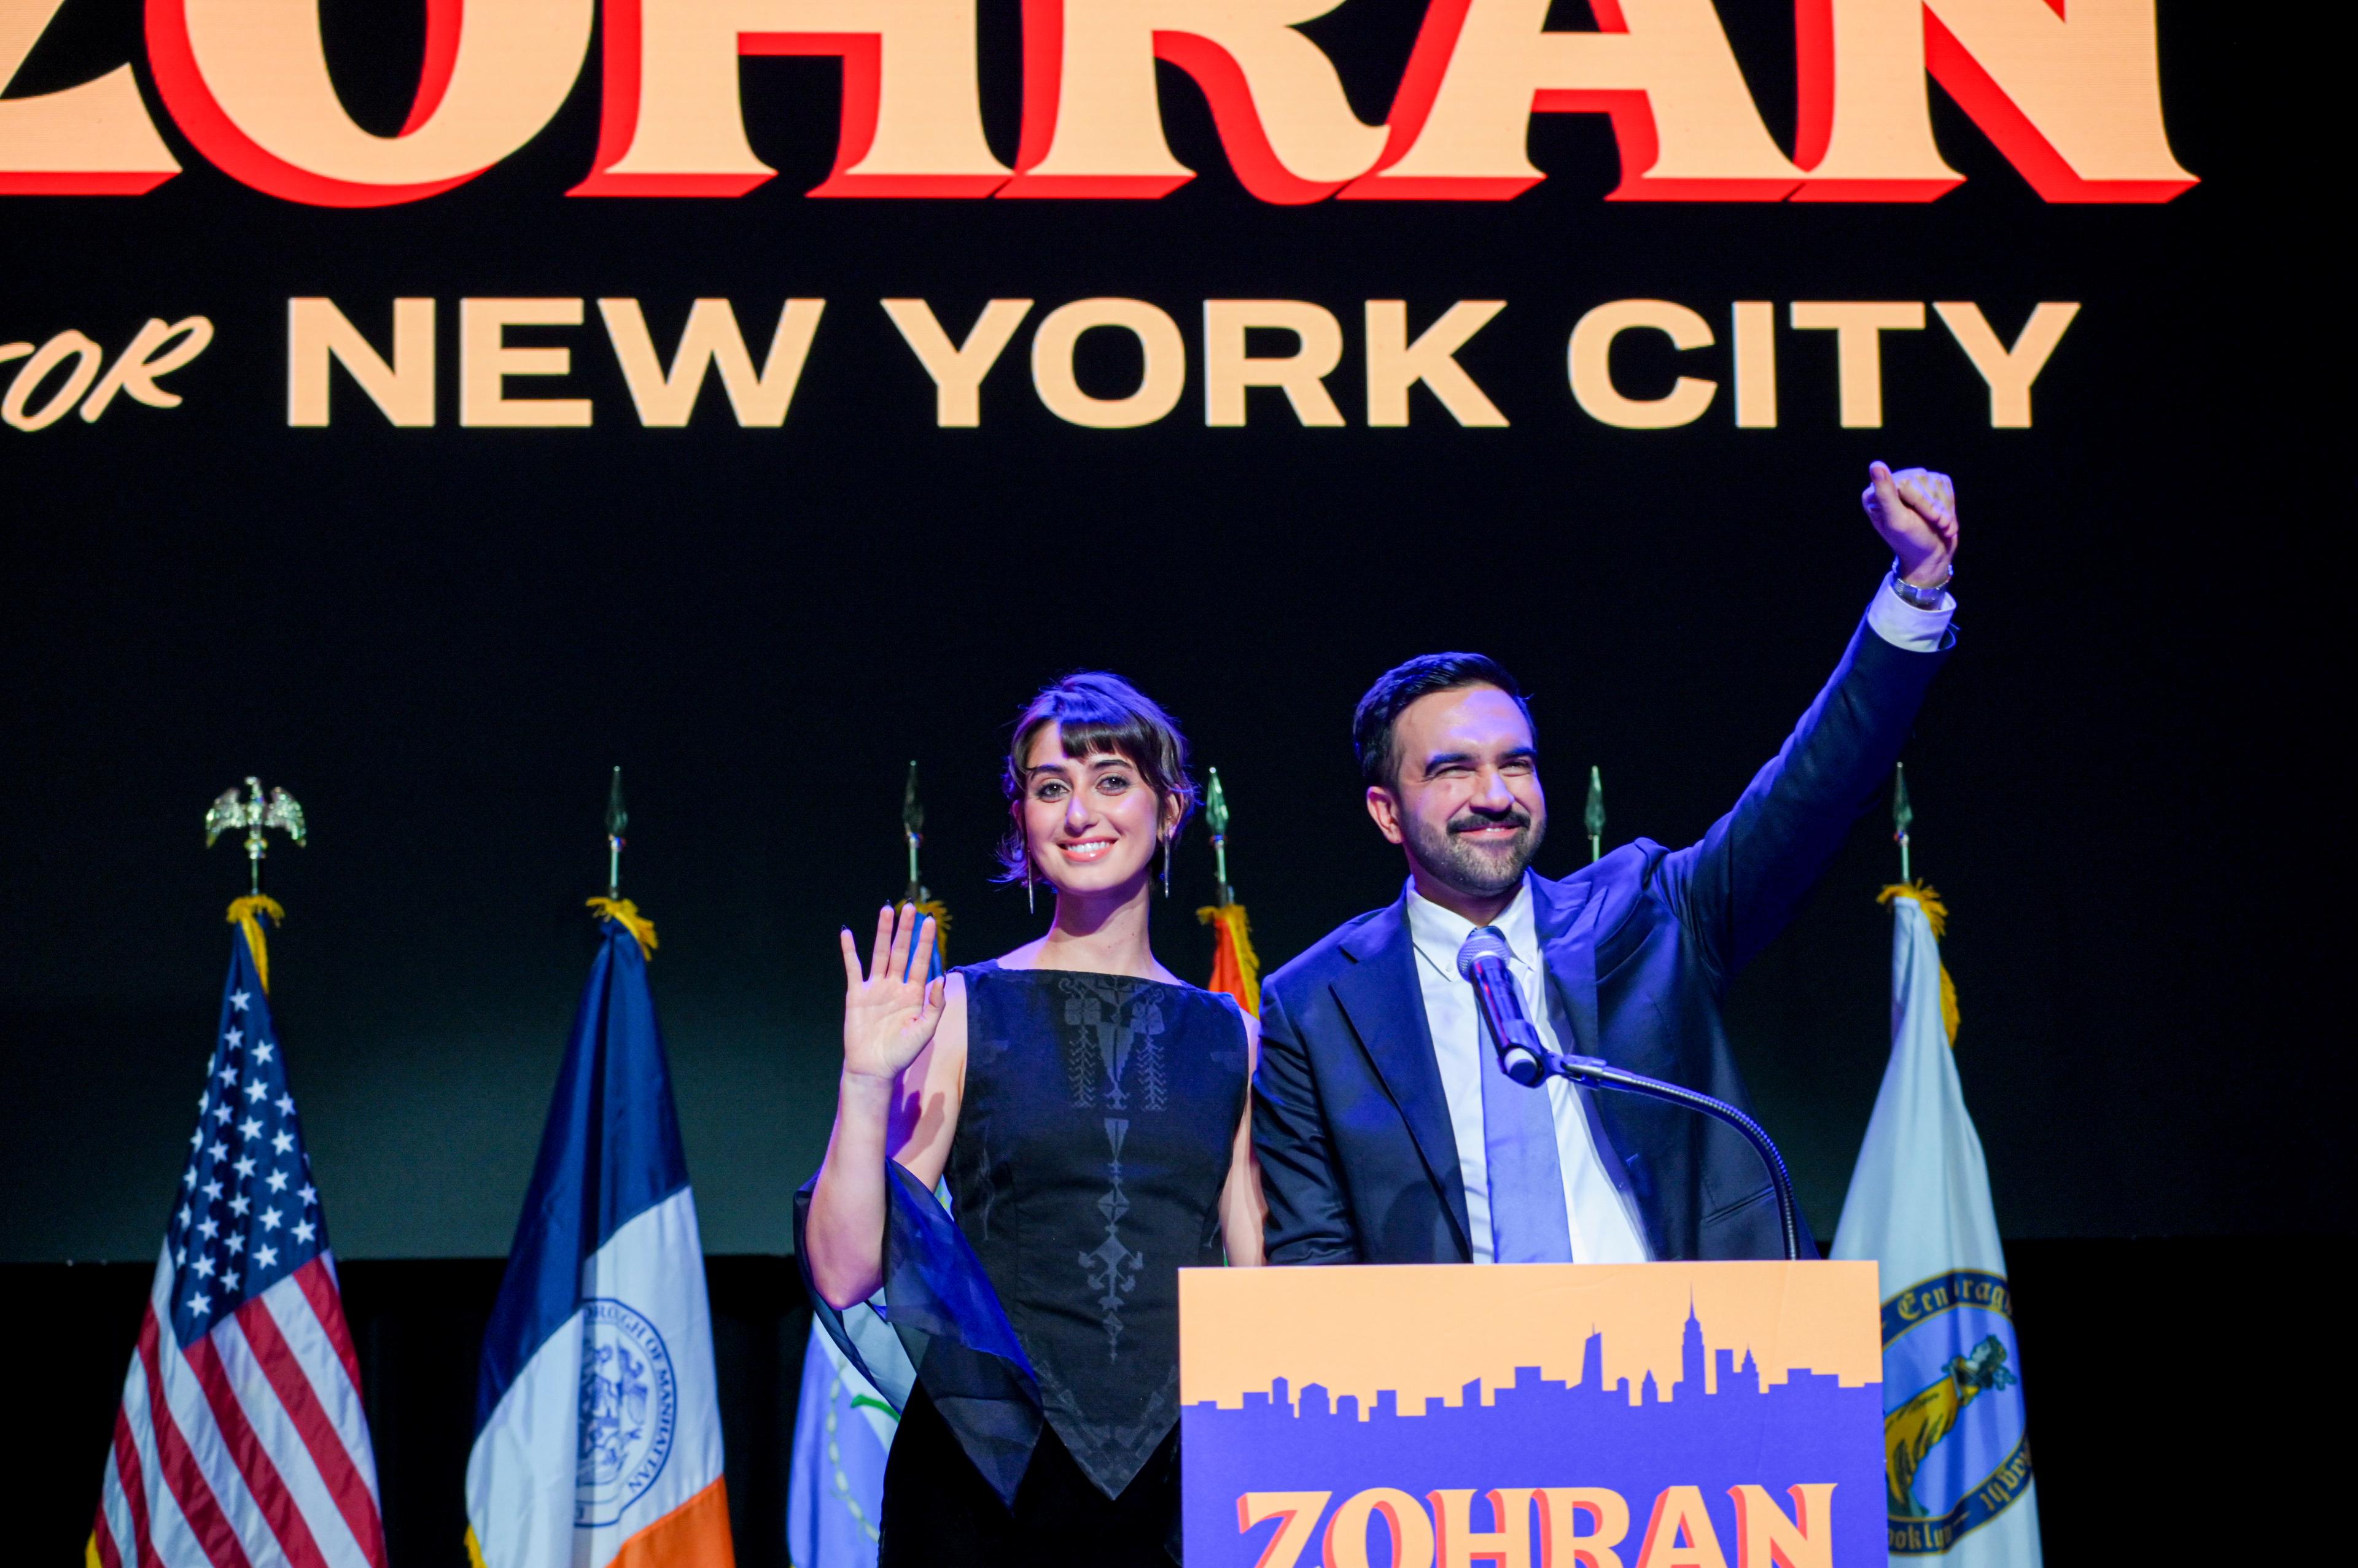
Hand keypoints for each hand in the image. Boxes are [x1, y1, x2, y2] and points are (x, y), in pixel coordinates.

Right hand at [839, 903, 943, 1083]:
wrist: (874, 1069)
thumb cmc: (902, 1053)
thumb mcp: (926, 1030)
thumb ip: (935, 1005)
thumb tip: (940, 978)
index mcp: (914, 993)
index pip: (921, 961)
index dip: (925, 942)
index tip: (930, 921)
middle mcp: (895, 986)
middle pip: (902, 951)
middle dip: (906, 930)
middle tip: (910, 908)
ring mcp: (875, 988)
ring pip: (880, 954)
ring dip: (883, 932)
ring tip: (886, 910)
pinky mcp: (857, 994)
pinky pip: (853, 968)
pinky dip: (850, 950)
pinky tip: (847, 933)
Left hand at [1861, 461, 1959, 586]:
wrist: (1932, 557)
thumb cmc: (1911, 542)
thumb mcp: (1897, 520)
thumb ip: (1885, 493)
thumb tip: (1875, 465)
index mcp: (1876, 493)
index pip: (1907, 483)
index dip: (1921, 502)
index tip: (1923, 521)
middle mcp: (1892, 485)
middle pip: (1923, 480)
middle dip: (1934, 506)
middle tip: (1936, 524)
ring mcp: (1911, 485)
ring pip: (1936, 482)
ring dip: (1944, 508)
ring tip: (1939, 525)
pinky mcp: (1929, 487)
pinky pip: (1946, 485)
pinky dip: (1949, 505)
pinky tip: (1942, 519)